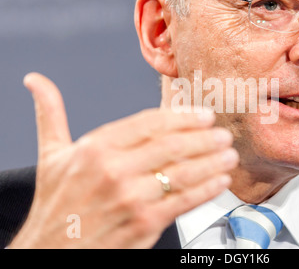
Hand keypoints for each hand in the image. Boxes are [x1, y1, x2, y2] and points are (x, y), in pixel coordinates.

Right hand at [9, 73, 237, 247]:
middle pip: (172, 145)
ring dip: (212, 162)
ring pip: (183, 172)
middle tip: (223, 134)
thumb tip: (36, 81)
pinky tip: (220, 181)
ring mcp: (131, 198)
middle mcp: (114, 170)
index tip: (204, 116)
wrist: (50, 253)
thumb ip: (51, 115)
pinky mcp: (144, 224)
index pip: (149, 123)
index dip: (182, 117)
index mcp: (95, 148)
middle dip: (204, 138)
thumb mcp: (51, 156)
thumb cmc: (56, 204)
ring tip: (229, 155)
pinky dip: (206, 189)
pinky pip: (183, 201)